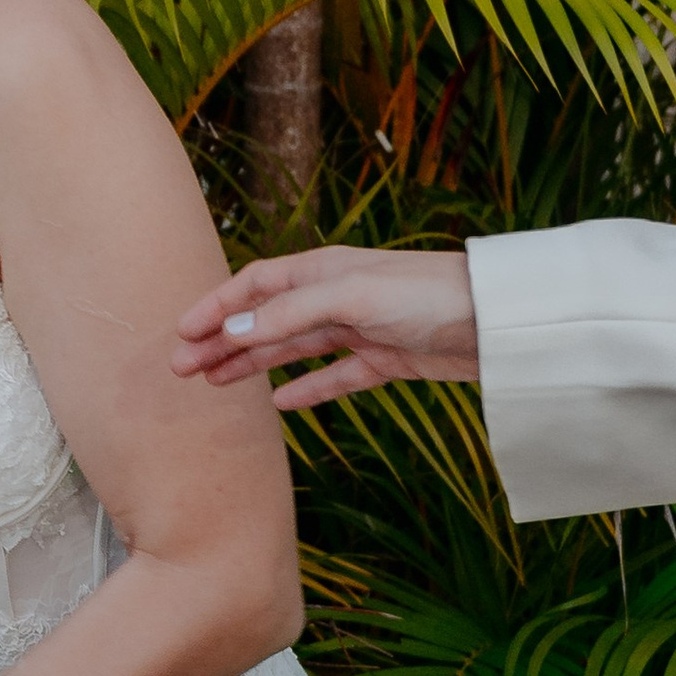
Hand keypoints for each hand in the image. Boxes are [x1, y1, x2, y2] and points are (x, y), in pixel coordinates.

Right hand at [173, 247, 479, 413]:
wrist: (494, 321)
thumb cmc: (425, 294)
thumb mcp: (349, 298)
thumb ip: (290, 316)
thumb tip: (232, 332)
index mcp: (323, 270)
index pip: (254, 287)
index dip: (216, 308)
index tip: (181, 333)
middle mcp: (336, 297)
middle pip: (265, 320)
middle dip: (222, 341)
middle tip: (183, 368)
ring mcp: (359, 330)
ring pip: (292, 350)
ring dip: (252, 364)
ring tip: (215, 383)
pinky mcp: (384, 361)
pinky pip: (334, 378)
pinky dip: (307, 391)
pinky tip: (281, 405)